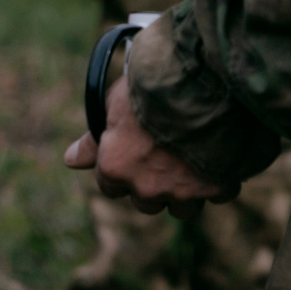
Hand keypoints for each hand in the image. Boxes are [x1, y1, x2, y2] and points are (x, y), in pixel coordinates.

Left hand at [60, 37, 226, 217]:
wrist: (199, 81)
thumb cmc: (150, 87)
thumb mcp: (114, 104)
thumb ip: (94, 140)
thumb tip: (70, 161)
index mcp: (114, 167)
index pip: (109, 186)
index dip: (120, 168)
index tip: (131, 154)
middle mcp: (145, 187)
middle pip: (145, 201)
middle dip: (152, 183)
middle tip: (164, 153)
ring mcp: (182, 192)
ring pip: (181, 208)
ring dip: (185, 190)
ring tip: (193, 158)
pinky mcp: (216, 189)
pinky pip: (218, 195)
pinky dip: (219, 181)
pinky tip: (220, 154)